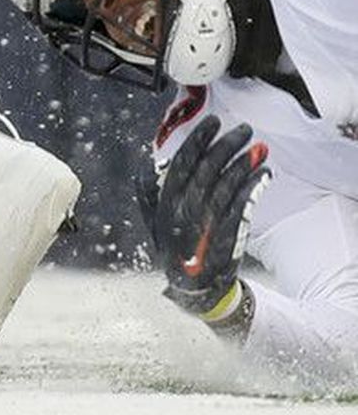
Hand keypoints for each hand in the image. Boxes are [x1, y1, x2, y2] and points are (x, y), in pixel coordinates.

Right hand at [140, 113, 265, 334]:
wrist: (196, 293)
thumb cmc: (177, 252)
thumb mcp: (155, 223)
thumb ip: (149, 193)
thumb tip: (152, 163)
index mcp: (165, 203)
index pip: (181, 162)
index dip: (197, 140)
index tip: (212, 121)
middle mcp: (184, 211)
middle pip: (207, 170)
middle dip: (226, 145)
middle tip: (244, 129)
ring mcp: (207, 226)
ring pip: (227, 187)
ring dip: (244, 164)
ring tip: (258, 147)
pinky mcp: (229, 239)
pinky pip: (243, 208)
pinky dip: (254, 189)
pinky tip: (264, 175)